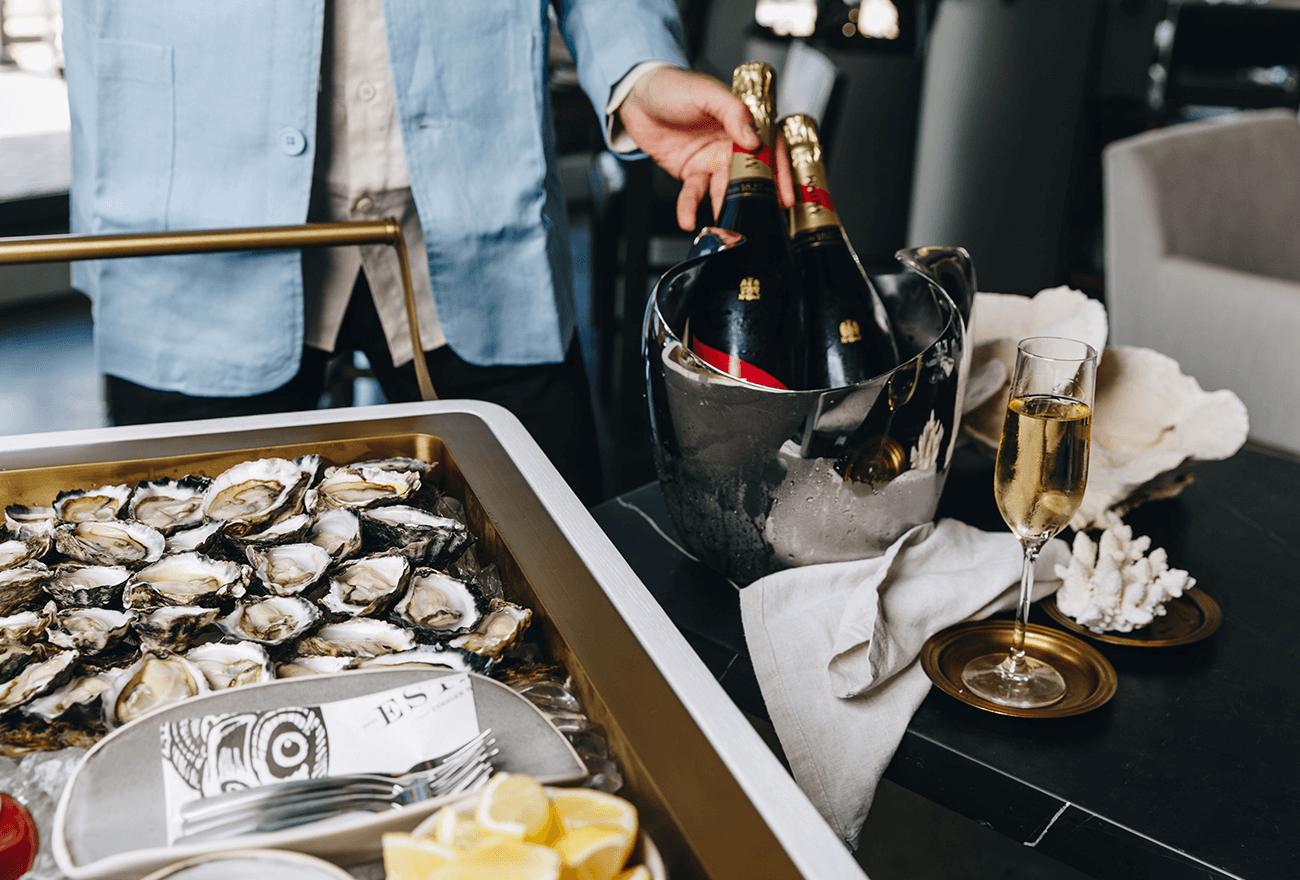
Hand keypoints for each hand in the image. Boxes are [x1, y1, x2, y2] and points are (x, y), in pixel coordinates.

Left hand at [617, 66, 793, 230]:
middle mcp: (731, 143)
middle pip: (751, 174)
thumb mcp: (705, 92)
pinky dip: (690, 207)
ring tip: (724, 224)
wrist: (635, 96)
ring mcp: (712, 160)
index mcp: (742, 121)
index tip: (786, 194)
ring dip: (725, 206)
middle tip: (759, 215)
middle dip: (757, 197)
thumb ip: (732, 112)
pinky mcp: (692, 173)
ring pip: (724, 189)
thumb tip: (754, 140)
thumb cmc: (673, 86)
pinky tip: (688, 219)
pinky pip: (694, 194)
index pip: (770, 147)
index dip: (781, 171)